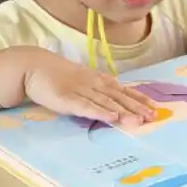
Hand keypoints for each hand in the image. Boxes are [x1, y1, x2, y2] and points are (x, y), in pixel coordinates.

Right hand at [22, 50, 156, 126]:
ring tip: (138, 120)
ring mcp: (80, 90)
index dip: (138, 98)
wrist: (32, 67)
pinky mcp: (67, 99)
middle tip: (152, 116)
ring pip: (106, 102)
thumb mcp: (79, 79)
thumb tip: (112, 99)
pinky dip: (100, 112)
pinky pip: (86, 107)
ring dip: (124, 111)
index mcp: (96, 78)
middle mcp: (92, 83)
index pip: (121, 89)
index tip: (154, 106)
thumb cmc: (56, 75)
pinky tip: (112, 117)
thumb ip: (95, 89)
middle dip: (136, 106)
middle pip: (118, 96)